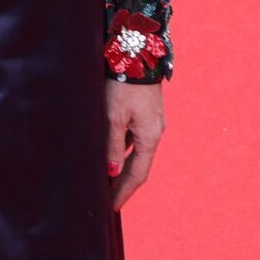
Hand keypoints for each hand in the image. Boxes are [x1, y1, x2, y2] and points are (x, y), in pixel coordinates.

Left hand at [105, 79, 165, 211]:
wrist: (138, 52)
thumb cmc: (124, 84)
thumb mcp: (113, 116)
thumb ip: (112, 144)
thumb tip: (112, 171)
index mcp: (149, 137)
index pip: (137, 175)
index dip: (124, 192)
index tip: (111, 207)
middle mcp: (155, 132)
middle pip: (138, 166)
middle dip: (123, 183)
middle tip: (107, 198)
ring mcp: (151, 121)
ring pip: (135, 151)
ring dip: (122, 166)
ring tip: (105, 179)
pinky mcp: (145, 111)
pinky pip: (134, 137)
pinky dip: (122, 149)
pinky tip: (110, 151)